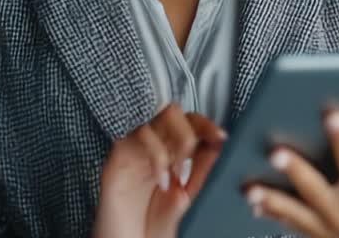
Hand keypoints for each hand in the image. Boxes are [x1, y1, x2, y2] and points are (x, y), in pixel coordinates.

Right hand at [90, 104, 227, 237]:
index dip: (205, 124)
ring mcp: (132, 149)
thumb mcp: (183, 197)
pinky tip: (162, 180)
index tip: (221, 136)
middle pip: (171, 111)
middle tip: (194, 157)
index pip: (188, 122)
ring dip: (173, 141)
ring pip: (153, 118)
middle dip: (189, 130)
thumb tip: (217, 144)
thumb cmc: (151, 226)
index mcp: (168, 152)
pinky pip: (136, 137)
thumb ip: (199, 170)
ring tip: (178, 174)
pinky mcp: (116, 156)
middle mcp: (150, 145)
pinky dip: (156, 155)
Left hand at [244, 110, 338, 237]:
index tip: (332, 115)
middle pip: (316, 188)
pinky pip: (284, 223)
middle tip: (276, 151)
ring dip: (271, 198)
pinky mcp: (309, 234)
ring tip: (251, 186)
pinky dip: (268, 211)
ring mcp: (324, 225)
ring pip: (292, 210)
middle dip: (296, 170)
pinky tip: (251, 199)